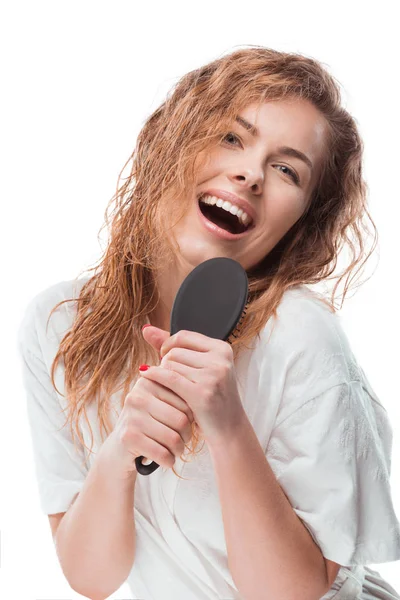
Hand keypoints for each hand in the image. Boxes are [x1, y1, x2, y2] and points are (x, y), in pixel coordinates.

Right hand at [100, 373, 194, 477]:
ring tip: (175, 450)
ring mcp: (131, 416)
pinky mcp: (128, 437)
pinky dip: (169, 461)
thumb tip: (205, 390)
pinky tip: (166, 459)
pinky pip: (162, 453)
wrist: (120, 450)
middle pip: (182, 420)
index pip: (187, 400)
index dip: (192, 417)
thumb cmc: (150, 425)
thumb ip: (179, 393)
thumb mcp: (162, 404)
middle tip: (181, 441)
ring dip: (179, 450)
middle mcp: (138, 395)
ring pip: (174, 439)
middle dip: (187, 436)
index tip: (185, 424)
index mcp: (150, 381)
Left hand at [140, 326, 246, 445]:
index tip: (164, 358)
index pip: (183, 337)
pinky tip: (146, 376)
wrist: (229, 429)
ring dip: (163, 374)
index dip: (169, 346)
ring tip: (171, 388)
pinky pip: (169, 377)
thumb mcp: (199, 368)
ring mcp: (213, 376)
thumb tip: (146, 329)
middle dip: (166, 363)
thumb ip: (173, 347)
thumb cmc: (212, 397)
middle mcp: (220, 359)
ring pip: (170, 364)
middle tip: (169, 379)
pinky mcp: (202, 393)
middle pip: (175, 351)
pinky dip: (154, 375)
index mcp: (222, 349)